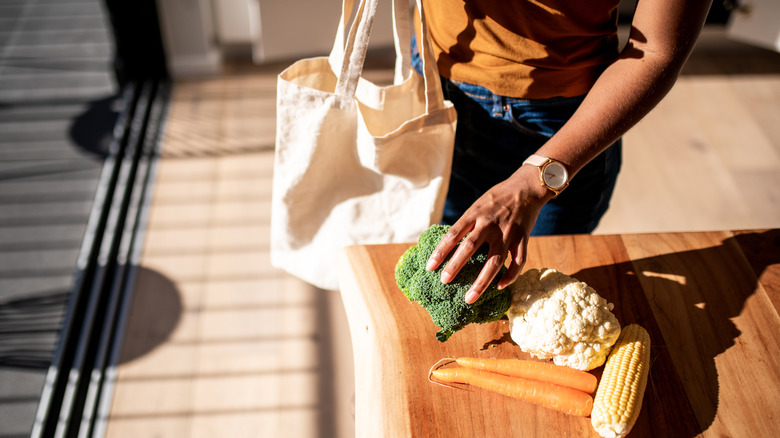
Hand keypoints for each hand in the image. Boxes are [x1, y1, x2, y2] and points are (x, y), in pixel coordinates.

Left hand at [426, 165, 552, 303]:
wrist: (526, 187)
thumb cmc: (497, 198)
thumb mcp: (477, 205)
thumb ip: (466, 224)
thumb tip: (449, 245)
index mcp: (474, 214)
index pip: (453, 234)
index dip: (440, 251)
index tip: (429, 267)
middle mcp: (489, 224)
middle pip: (470, 248)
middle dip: (455, 266)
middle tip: (444, 282)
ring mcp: (507, 232)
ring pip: (494, 261)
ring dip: (481, 282)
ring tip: (469, 297)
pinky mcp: (522, 238)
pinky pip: (518, 261)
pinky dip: (510, 276)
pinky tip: (500, 286)